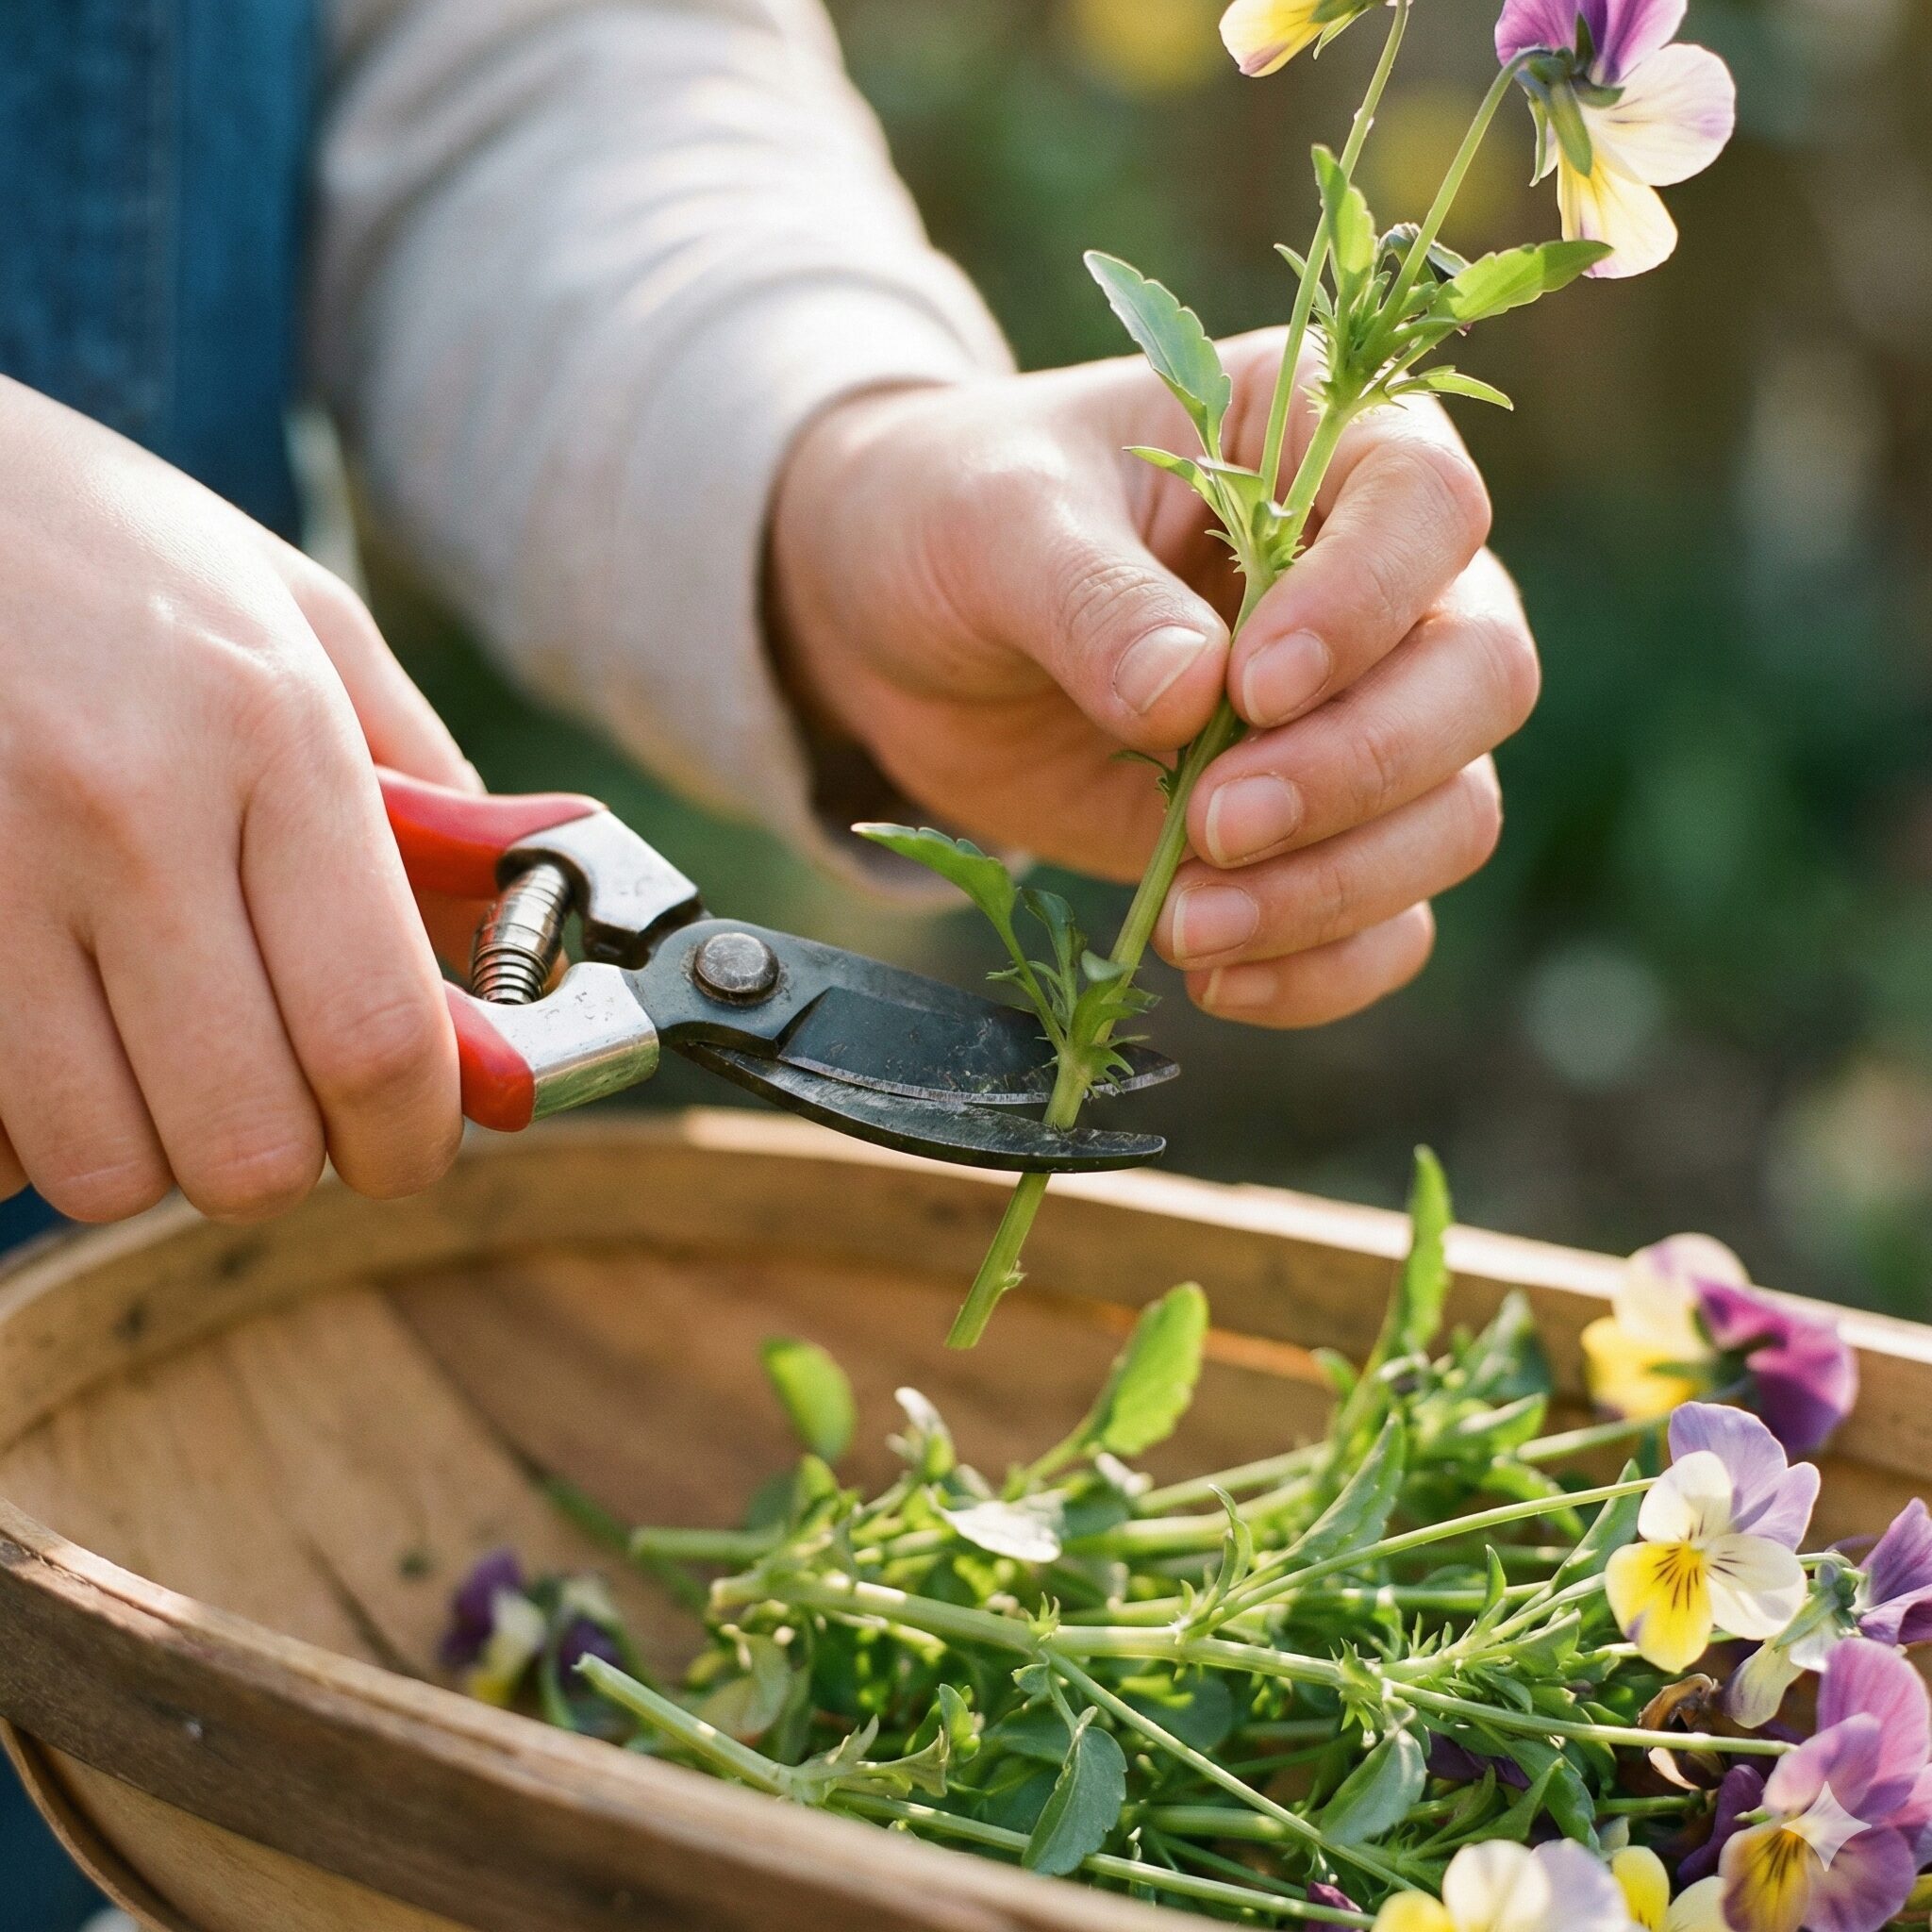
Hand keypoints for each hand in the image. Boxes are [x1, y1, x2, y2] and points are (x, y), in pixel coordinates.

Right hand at [0, 378, 470, 1221]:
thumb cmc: (110, 551)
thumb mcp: (304, 624)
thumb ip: (423, 796)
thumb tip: (501, 951)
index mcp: (271, 733)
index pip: (375, 1035)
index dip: (413, 1139)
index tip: (411, 1147)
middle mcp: (126, 812)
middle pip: (247, 1140)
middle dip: (289, 1158)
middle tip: (285, 1099)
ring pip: (99, 1165)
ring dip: (153, 1149)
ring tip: (157, 1054)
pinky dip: (26, 1130)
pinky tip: (47, 1039)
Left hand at [771, 333, 1538, 1027]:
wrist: (903, 631)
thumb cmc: (958, 521)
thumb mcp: (993, 525)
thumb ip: (1089, 596)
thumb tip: (1190, 695)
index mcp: (1320, 448)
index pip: (1428, 508)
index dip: (1364, 607)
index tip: (1247, 688)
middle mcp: (1379, 584)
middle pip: (1479, 676)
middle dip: (1357, 770)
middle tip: (1212, 822)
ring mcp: (1359, 719)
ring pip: (1453, 812)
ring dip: (1336, 888)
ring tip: (1188, 925)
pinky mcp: (1313, 837)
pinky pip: (1390, 922)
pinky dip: (1323, 968)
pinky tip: (1220, 979)